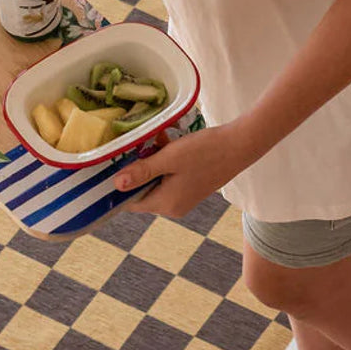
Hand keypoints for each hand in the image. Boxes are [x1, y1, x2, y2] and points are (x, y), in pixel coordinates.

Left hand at [116, 123, 255, 217]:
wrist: (238, 147)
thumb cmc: (204, 152)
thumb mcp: (169, 159)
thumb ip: (142, 172)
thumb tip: (116, 184)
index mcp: (166, 204)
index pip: (131, 202)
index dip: (120, 185)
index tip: (112, 164)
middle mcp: (173, 207)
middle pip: (142, 191)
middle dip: (137, 169)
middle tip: (135, 146)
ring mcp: (182, 199)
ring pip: (155, 182)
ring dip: (151, 163)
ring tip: (154, 142)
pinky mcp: (189, 188)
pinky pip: (168, 178)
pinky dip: (164, 163)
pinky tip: (167, 144)